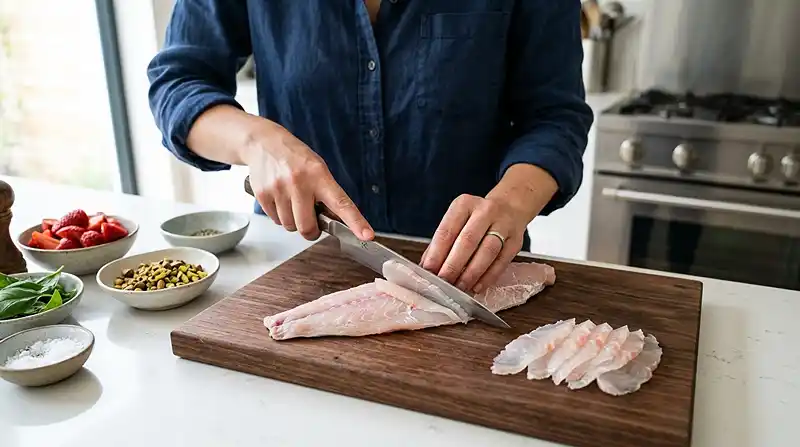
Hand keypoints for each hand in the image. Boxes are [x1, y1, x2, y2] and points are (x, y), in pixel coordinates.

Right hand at [244, 125, 373, 240]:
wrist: (264, 143)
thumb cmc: (296, 158)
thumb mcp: (317, 169)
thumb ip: (326, 194)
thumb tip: (336, 222)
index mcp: (319, 175)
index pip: (341, 203)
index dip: (356, 222)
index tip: (367, 235)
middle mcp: (299, 182)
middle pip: (307, 227)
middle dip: (311, 230)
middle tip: (310, 220)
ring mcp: (279, 189)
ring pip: (290, 226)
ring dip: (293, 221)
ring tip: (292, 201)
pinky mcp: (263, 195)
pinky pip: (275, 221)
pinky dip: (280, 216)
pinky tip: (280, 199)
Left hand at [420, 164, 557, 293]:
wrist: (510, 207)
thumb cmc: (476, 218)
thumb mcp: (457, 221)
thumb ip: (442, 242)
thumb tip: (427, 267)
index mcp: (464, 204)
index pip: (447, 230)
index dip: (437, 252)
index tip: (428, 270)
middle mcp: (485, 211)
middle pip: (467, 241)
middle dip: (453, 265)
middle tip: (443, 281)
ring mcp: (503, 225)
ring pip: (487, 251)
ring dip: (471, 273)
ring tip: (460, 287)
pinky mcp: (516, 240)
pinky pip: (501, 261)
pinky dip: (488, 276)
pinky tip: (477, 286)